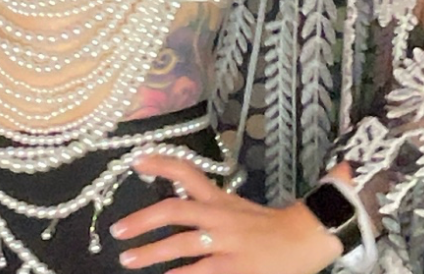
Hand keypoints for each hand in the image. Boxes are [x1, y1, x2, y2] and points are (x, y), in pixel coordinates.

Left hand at [111, 154, 342, 273]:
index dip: (161, 164)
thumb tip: (175, 213)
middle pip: (175, 209)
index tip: (137, 160)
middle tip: (118, 229)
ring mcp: (226, 242)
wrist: (305, 237)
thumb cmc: (268, 227)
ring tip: (128, 259)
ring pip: (180, 244)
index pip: (187, 172)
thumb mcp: (237, 212)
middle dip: (143, 219)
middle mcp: (219, 216)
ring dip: (150, 252)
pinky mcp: (234, 268)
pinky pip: (199, 272)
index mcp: (220, 199)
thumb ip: (208, 211)